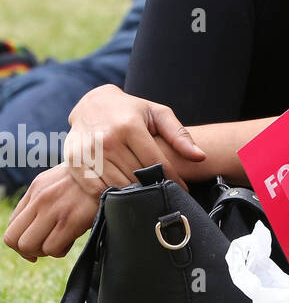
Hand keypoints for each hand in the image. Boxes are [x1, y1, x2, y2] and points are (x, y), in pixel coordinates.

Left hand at [3, 163, 99, 260]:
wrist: (118, 169)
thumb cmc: (96, 178)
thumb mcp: (65, 181)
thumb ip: (47, 198)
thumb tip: (38, 226)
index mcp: (37, 187)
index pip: (12, 224)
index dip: (21, 241)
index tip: (36, 245)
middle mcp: (41, 198)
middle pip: (13, 239)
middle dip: (28, 250)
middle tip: (45, 248)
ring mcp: (54, 208)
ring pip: (29, 246)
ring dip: (44, 251)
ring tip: (61, 243)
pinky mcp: (71, 219)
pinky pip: (52, 248)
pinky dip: (60, 251)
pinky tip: (72, 241)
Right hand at [66, 85, 205, 195]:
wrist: (92, 104)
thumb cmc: (131, 110)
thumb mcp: (157, 114)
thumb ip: (179, 135)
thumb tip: (200, 157)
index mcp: (130, 127)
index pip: (156, 161)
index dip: (172, 178)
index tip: (183, 189)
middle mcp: (107, 140)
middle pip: (137, 176)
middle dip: (154, 187)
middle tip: (165, 195)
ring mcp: (88, 152)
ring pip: (118, 185)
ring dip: (135, 195)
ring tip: (148, 198)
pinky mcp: (74, 163)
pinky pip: (97, 189)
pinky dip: (112, 196)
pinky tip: (124, 196)